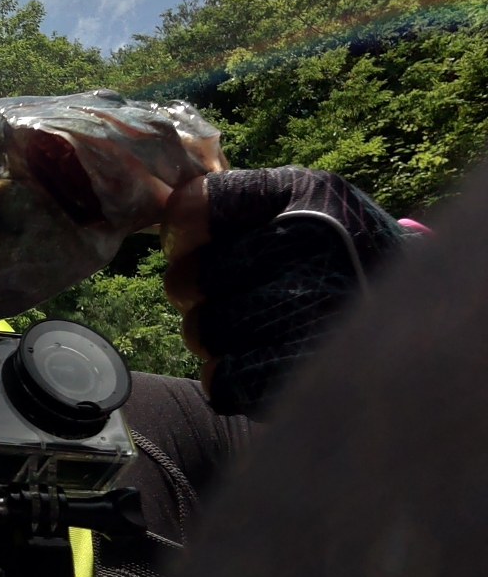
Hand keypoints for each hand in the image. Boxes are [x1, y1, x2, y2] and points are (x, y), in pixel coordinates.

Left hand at [162, 167, 407, 414]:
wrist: (416, 312)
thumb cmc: (334, 250)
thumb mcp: (298, 199)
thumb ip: (232, 201)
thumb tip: (160, 215)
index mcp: (303, 196)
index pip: (194, 210)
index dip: (184, 235)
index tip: (200, 244)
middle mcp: (313, 249)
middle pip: (187, 280)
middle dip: (197, 291)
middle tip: (235, 291)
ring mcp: (314, 315)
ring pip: (201, 331)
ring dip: (215, 333)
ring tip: (257, 325)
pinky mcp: (309, 376)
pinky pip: (223, 381)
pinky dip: (229, 376)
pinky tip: (262, 359)